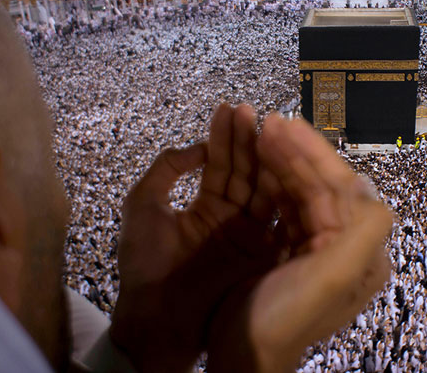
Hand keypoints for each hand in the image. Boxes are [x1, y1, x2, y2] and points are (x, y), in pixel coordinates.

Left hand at [109, 104, 278, 371]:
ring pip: (262, 188)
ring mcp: (249, 234)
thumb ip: (165, 169)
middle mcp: (231, 217)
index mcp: (205, 207)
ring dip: (265, 158)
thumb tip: (196, 147)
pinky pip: (275, 217)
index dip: (223, 136)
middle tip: (249, 109)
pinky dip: (281, 191)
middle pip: (244, 170)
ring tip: (267, 127)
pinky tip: (283, 164)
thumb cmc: (144, 264)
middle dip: (246, 139)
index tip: (228, 108)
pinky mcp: (263, 253)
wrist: (156, 317)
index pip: (220, 164)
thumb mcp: (142, 206)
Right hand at [205, 114, 393, 372]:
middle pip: (320, 185)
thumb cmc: (286, 317)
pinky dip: (270, 184)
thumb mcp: (334, 276)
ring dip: (281, 162)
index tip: (284, 123)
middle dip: (294, 151)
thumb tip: (371, 187)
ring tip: (257, 133)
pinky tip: (256, 164)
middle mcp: (344, 246)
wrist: (245, 357)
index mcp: (360, 250)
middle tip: (265, 120)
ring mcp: (315, 249)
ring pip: (300, 192)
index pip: (341, 186)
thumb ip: (364, 230)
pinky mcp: (288, 253)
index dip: (314, 152)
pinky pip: (283, 208)